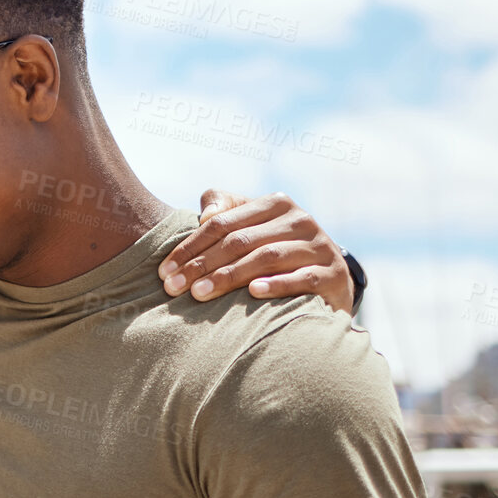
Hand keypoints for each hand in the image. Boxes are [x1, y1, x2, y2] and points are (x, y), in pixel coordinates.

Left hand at [159, 191, 353, 312]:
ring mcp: (320, 247)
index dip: (189, 247)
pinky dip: (276, 284)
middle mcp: (300, 221)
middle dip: (201, 265)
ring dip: (229, 276)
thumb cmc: (274, 250)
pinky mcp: (333, 274)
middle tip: (174, 288)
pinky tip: (253, 293)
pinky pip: (302, 278)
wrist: (327, 278)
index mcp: (276, 204)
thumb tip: (204, 216)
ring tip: (200, 294)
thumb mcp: (251, 225)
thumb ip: (224, 210)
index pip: (222, 223)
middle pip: (240, 241)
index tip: (164, 271)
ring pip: (267, 257)